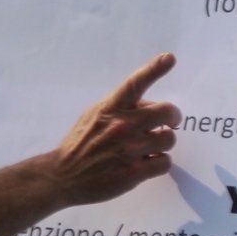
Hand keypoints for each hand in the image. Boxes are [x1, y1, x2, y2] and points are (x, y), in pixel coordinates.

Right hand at [45, 53, 178, 205]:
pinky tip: (147, 164)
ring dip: (163, 143)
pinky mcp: (134, 173)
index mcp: (110, 108)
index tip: (169, 58)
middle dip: (173, 117)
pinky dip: (159, 163)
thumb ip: (119, 108)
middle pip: (167, 111)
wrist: (63, 177)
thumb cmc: (80, 143)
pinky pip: (165, 162)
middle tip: (169, 123)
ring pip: (169, 139)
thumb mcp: (93, 116)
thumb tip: (148, 107)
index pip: (135, 83)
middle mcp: (121, 125)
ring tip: (151, 147)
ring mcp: (129, 150)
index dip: (155, 68)